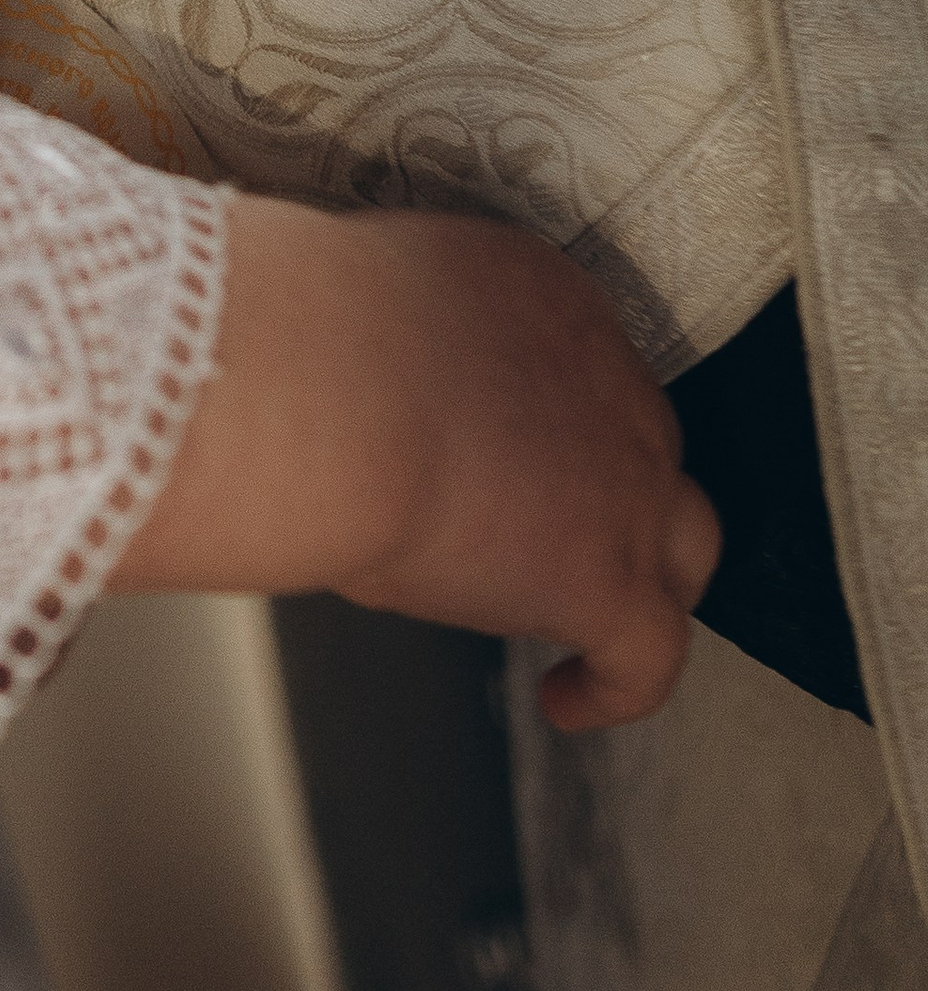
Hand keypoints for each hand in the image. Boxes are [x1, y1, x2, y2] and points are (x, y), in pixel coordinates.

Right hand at [117, 202, 718, 732]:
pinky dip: (617, 685)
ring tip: (594, 617)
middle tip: (533, 526)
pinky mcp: (614, 577)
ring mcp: (627, 477)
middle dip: (597, 484)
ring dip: (642, 572)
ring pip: (684, 535)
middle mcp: (606, 374)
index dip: (543, 414)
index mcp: (540, 290)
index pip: (573, 360)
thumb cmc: (305, 335)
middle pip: (637, 440)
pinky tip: (567, 699)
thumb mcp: (363, 307)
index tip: (497, 448)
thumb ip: (390, 341)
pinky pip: (653, 654)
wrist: (325, 387)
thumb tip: (350, 390)